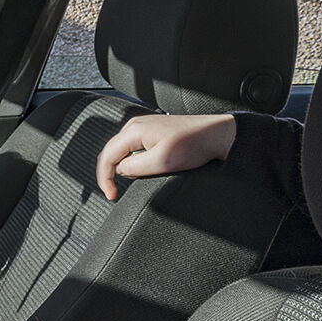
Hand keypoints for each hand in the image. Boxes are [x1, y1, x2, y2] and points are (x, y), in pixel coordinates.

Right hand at [95, 113, 237, 199]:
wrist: (216, 134)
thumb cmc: (194, 144)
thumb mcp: (161, 162)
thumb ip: (133, 168)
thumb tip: (120, 171)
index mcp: (134, 131)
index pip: (107, 157)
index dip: (105, 179)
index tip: (111, 194)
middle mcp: (134, 125)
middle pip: (110, 153)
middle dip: (110, 174)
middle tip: (115, 192)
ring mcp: (143, 127)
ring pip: (120, 152)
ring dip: (123, 168)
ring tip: (137, 179)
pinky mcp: (151, 131)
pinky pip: (132, 148)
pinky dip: (132, 162)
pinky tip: (143, 169)